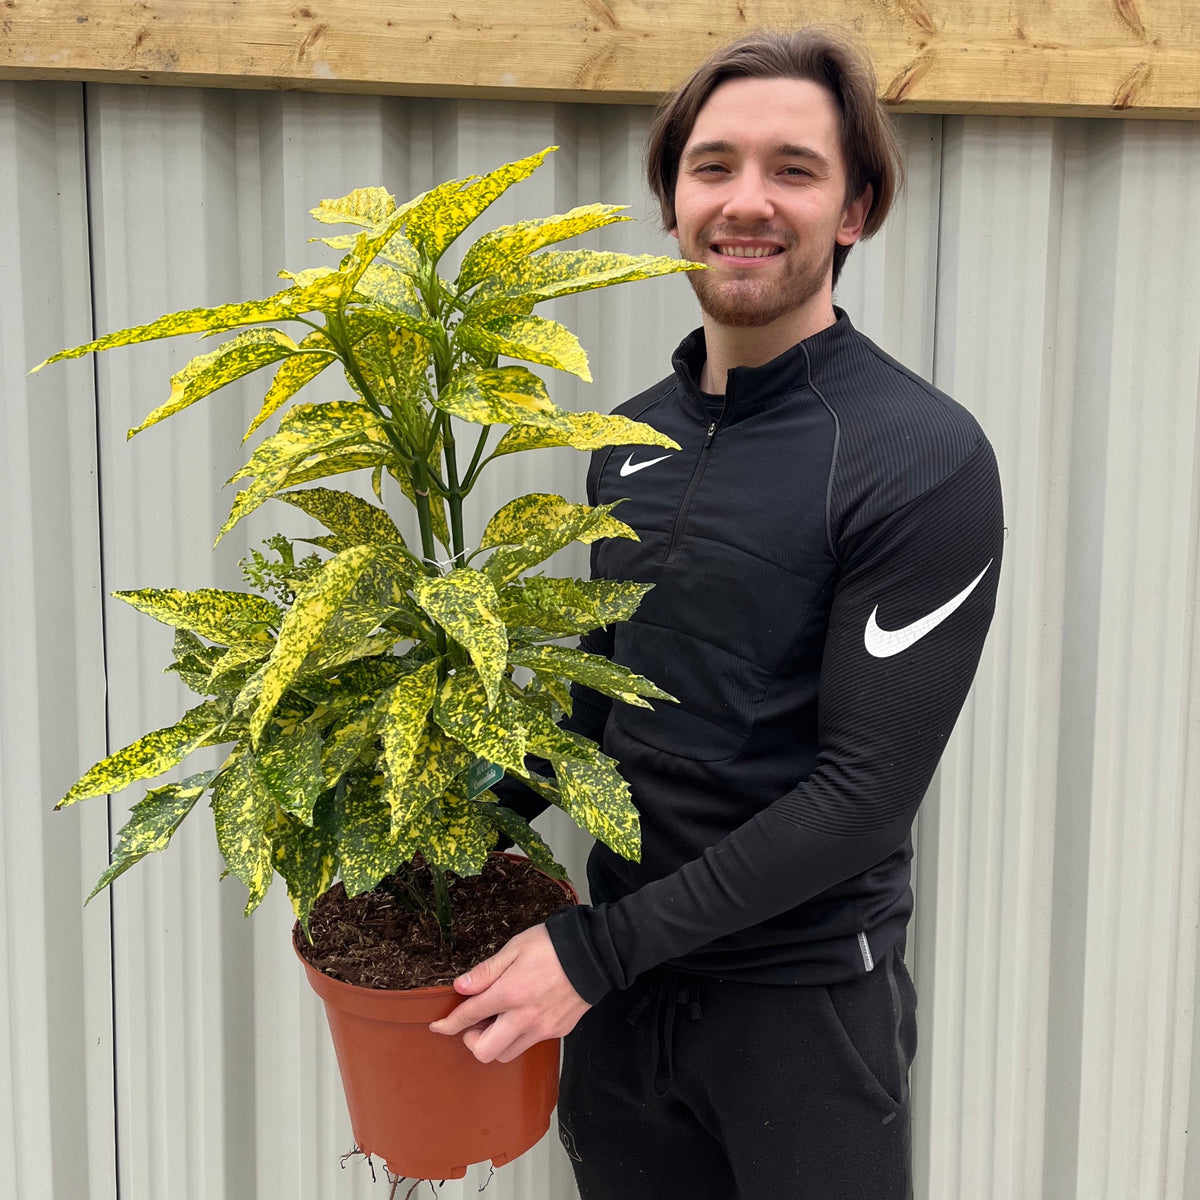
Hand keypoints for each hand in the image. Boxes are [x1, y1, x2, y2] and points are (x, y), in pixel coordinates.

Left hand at [428, 924, 590, 1063]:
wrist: (595, 954)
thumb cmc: (552, 945)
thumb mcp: (515, 948)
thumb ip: (486, 971)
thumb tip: (460, 988)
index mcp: (510, 993)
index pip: (469, 1017)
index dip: (448, 1024)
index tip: (438, 1027)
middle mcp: (525, 1017)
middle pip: (485, 1051)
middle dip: (471, 1041)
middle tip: (474, 1023)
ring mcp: (543, 1028)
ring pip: (507, 1054)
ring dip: (495, 1042)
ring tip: (498, 1018)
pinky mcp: (558, 1032)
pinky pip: (530, 1044)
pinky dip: (519, 1036)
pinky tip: (522, 1015)